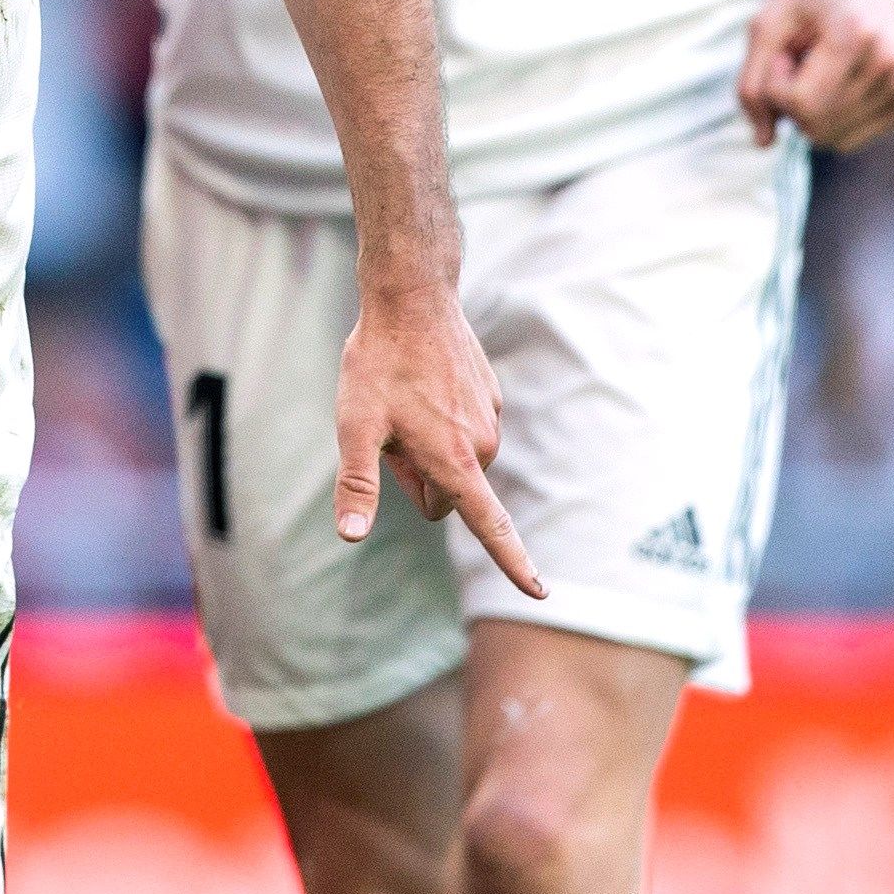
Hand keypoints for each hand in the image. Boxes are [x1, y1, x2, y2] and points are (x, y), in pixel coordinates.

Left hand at [336, 277, 542, 598]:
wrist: (412, 299)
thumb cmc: (377, 364)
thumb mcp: (355, 426)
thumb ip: (357, 484)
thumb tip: (352, 535)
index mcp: (454, 462)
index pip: (491, 527)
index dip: (514, 564)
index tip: (541, 594)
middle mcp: (482, 448)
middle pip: (447, 495)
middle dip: (417, 479)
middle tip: (387, 433)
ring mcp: (490, 421)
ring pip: (455, 462)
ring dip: (428, 447)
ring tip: (403, 401)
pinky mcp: (491, 398)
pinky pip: (462, 431)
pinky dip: (440, 421)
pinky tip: (420, 384)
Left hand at [737, 0, 893, 148]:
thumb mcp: (768, 21)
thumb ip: (752, 83)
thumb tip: (762, 142)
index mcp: (855, 39)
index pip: (800, 104)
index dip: (775, 85)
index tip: (782, 52)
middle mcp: (889, 67)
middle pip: (815, 127)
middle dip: (791, 99)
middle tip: (801, 57)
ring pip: (833, 139)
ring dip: (812, 109)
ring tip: (822, 66)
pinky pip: (850, 137)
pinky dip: (833, 116)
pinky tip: (839, 78)